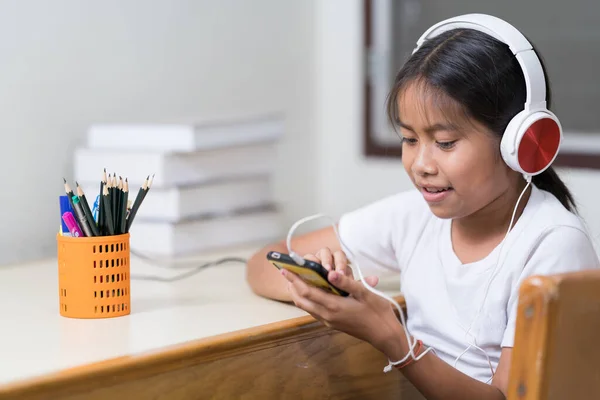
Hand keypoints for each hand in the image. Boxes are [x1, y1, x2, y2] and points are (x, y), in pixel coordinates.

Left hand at [282, 251, 400, 352]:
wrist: (384, 334)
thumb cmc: (377, 312)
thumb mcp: (365, 293)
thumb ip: (346, 283)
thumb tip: (330, 273)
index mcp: (334, 306)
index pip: (307, 292)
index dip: (295, 280)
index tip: (285, 269)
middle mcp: (327, 315)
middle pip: (301, 301)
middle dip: (292, 286)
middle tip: (286, 273)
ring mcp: (329, 321)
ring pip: (306, 307)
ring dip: (297, 294)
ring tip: (294, 281)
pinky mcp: (332, 323)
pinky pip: (313, 311)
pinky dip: (307, 300)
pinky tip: (310, 292)